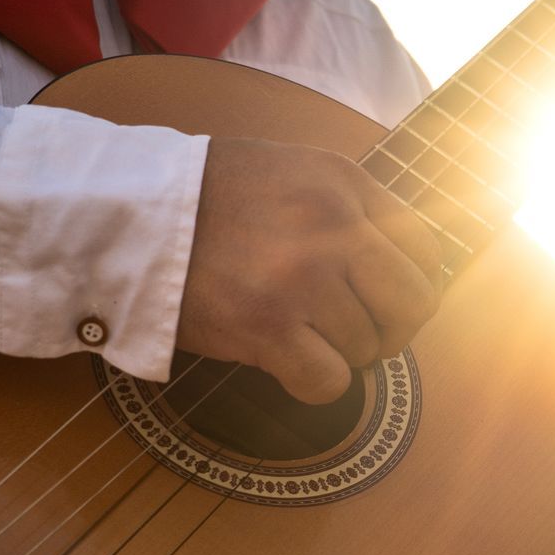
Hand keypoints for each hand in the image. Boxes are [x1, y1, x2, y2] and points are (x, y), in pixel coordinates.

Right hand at [177, 138, 442, 404]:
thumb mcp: (291, 170)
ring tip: (298, 333)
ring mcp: (303, 277)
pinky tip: (288, 363)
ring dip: (339, 352)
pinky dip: (316, 384)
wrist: (130, 215)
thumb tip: (397, 260)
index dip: (412, 281)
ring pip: (367, 347)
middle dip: (394, 328)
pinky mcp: (268, 327)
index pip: (424, 245)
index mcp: (343, 182)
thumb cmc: (207, 198)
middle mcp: (334, 225)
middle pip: (414, 301)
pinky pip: (331, 382)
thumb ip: (346, 205)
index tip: (388, 298)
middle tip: (362, 334)